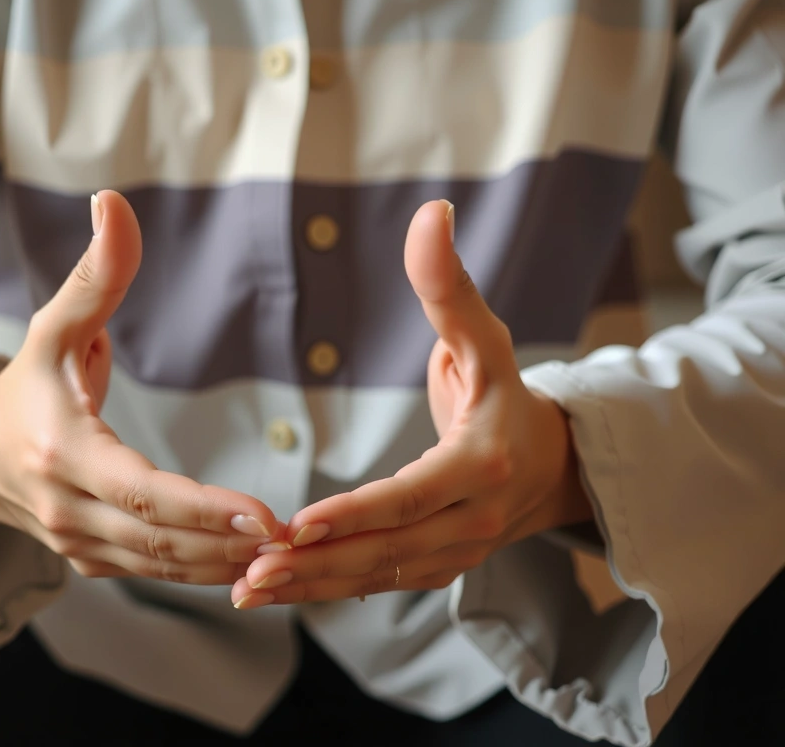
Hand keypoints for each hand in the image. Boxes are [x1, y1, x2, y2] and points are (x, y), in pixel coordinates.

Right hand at [0, 191, 279, 584]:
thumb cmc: (24, 386)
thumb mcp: (55, 326)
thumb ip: (97, 274)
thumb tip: (114, 201)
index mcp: (64, 453)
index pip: (143, 494)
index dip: (204, 508)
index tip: (263, 516)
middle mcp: (67, 510)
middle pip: (160, 540)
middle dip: (230, 544)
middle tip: (294, 540)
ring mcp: (76, 544)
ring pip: (162, 567)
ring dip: (224, 565)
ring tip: (285, 555)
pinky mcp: (89, 561)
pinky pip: (153, 573)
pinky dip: (201, 572)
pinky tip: (247, 562)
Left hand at [231, 200, 591, 607]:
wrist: (552, 464)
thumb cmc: (506, 394)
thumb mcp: (485, 340)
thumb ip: (449, 286)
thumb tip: (430, 210)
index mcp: (482, 465)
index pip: (412, 496)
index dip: (357, 512)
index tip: (299, 524)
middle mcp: (474, 520)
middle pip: (388, 549)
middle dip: (318, 563)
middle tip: (251, 571)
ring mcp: (459, 553)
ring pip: (378, 577)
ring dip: (313, 586)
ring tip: (249, 589)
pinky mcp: (441, 569)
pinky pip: (380, 583)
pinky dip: (329, 590)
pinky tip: (278, 592)